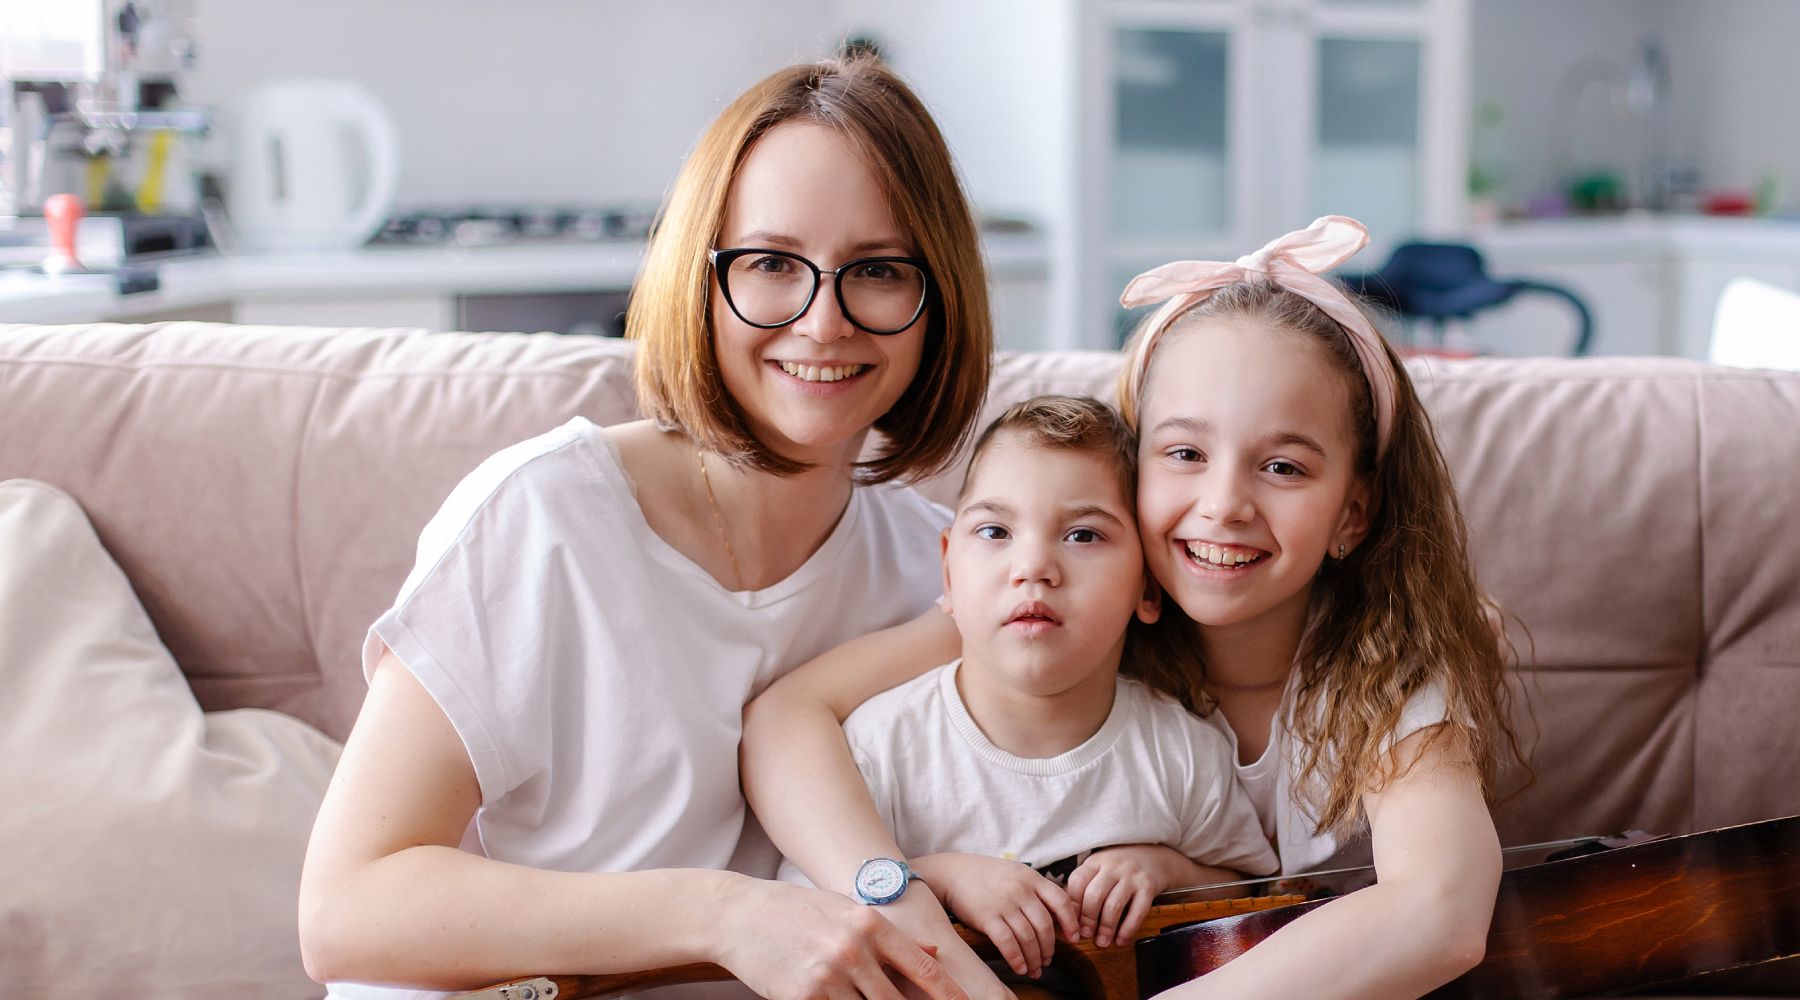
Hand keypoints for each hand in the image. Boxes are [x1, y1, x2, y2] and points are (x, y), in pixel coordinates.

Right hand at [714, 875, 966, 999]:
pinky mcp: (802, 997)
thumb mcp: (845, 910)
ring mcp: (827, 976)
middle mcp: (853, 950)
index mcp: (869, 924)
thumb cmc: (794, 911)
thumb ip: (889, 935)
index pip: (923, 969)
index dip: (949, 995)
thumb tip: (933, 955)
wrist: (738, 915)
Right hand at [913, 853, 1079, 978]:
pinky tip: (1020, 967)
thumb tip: (1061, 910)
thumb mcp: (1016, 873)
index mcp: (1032, 878)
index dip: (1071, 922)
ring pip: (1028, 938)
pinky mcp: (987, 917)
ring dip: (1034, 958)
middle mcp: (1021, 890)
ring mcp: (1004, 904)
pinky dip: (1017, 959)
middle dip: (1049, 948)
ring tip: (1034, 969)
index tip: (1075, 938)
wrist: (953, 873)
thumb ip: (1036, 888)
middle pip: (1045, 926)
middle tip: (1048, 960)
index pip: (1061, 901)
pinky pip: (1008, 943)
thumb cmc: (988, 875)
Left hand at [1065, 844, 1184, 947]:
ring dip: (1106, 927)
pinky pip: (1138, 911)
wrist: (1154, 856)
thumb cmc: (1119, 868)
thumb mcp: (1100, 867)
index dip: (1072, 905)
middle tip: (1084, 935)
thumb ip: (1084, 885)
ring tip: (1102, 942)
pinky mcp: (1148, 887)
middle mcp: (1113, 867)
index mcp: (1096, 862)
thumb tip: (1065, 914)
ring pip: (1114, 905)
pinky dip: (1128, 929)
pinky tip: (1121, 940)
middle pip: (1094, 895)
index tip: (1069, 923)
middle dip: (1087, 919)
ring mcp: (1131, 876)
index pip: (1077, 882)